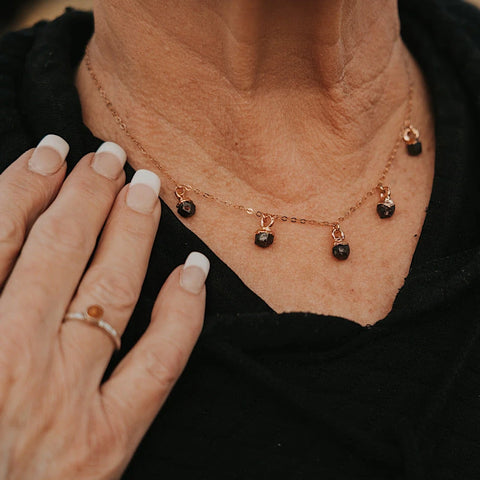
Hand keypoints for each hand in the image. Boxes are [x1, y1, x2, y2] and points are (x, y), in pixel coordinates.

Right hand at [0, 135, 208, 478]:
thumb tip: (3, 247)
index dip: (24, 188)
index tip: (48, 155)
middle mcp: (11, 358)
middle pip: (56, 253)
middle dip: (83, 195)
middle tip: (105, 155)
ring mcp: (66, 399)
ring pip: (108, 291)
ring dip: (129, 232)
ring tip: (142, 187)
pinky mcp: (110, 439)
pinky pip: (160, 362)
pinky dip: (183, 314)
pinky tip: (194, 271)